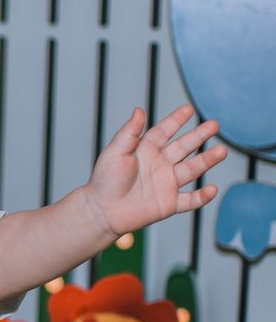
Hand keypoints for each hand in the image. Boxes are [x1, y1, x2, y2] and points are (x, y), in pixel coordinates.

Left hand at [83, 105, 225, 239]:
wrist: (101, 211)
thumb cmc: (104, 180)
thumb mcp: (115, 153)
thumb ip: (128, 133)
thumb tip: (139, 110)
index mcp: (145, 150)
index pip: (164, 132)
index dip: (175, 121)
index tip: (188, 109)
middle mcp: (159, 165)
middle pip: (183, 147)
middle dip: (199, 136)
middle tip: (214, 125)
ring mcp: (166, 184)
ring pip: (191, 170)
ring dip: (206, 161)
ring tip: (221, 151)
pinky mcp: (168, 204)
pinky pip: (189, 200)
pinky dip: (201, 197)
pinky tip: (212, 190)